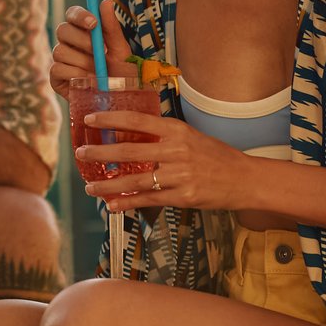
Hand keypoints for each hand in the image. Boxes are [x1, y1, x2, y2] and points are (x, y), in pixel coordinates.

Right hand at [51, 1, 135, 93]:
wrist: (119, 103)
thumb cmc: (122, 76)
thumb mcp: (121, 51)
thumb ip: (112, 27)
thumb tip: (106, 1)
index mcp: (84, 32)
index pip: (73, 14)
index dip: (80, 15)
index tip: (93, 23)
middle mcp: (70, 44)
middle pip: (62, 29)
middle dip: (81, 40)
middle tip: (99, 51)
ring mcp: (61, 60)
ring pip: (60, 50)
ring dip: (82, 61)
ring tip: (98, 73)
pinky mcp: (56, 78)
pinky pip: (57, 68)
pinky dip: (74, 74)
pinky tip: (87, 82)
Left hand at [74, 109, 255, 212]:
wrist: (244, 179)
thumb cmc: (216, 156)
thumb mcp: (191, 136)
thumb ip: (164, 135)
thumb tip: (132, 134)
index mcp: (177, 131)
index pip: (137, 121)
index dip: (110, 119)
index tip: (90, 119)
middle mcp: (176, 151)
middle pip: (130, 151)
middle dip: (101, 153)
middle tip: (81, 153)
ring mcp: (180, 175)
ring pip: (135, 181)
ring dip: (109, 184)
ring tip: (90, 186)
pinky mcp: (183, 196)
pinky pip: (149, 200)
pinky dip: (128, 203)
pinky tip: (112, 205)